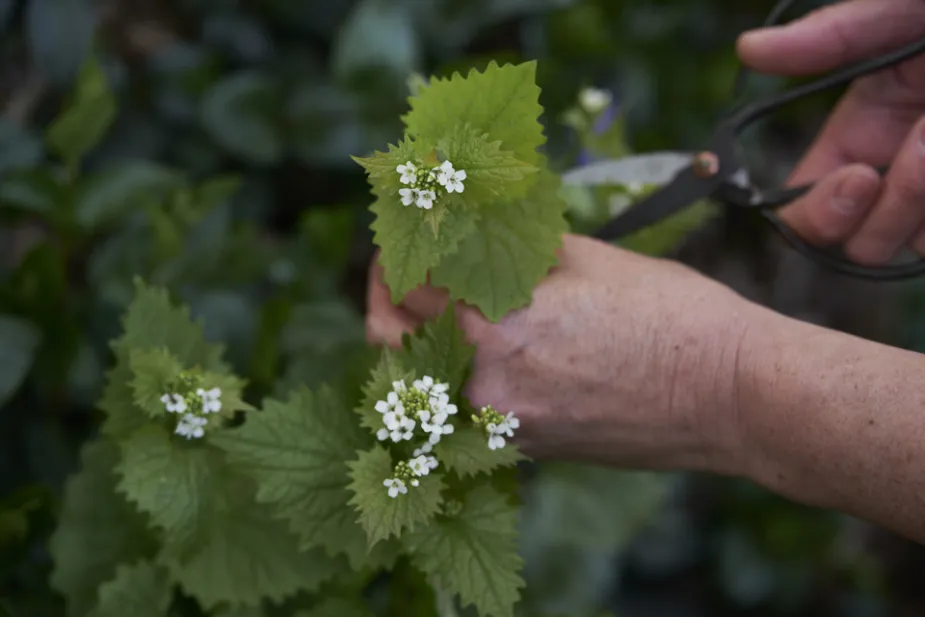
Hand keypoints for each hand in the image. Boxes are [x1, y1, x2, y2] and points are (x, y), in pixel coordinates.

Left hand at [366, 234, 762, 472]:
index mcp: (498, 320)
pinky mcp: (524, 448)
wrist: (732, 395)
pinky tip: (465, 349)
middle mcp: (487, 380)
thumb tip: (472, 224)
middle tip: (395, 269)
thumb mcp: (588, 258)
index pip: (410, 280)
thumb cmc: (673, 317)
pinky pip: (457, 412)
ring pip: (416, 382)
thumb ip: (514, 246)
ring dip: (408, 341)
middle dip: (384, 296)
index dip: (396, 247)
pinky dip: (446, 377)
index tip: (400, 231)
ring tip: (426, 308)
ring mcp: (502, 424)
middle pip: (390, 337)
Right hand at [737, 0, 924, 264]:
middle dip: (896, 205)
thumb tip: (748, 48)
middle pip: (863, 241)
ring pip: (919, 245)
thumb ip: (832, 36)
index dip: (820, 208)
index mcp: (864, 130)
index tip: (859, 176)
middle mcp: (900, 170)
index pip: (809, 204)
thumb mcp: (901, 10)